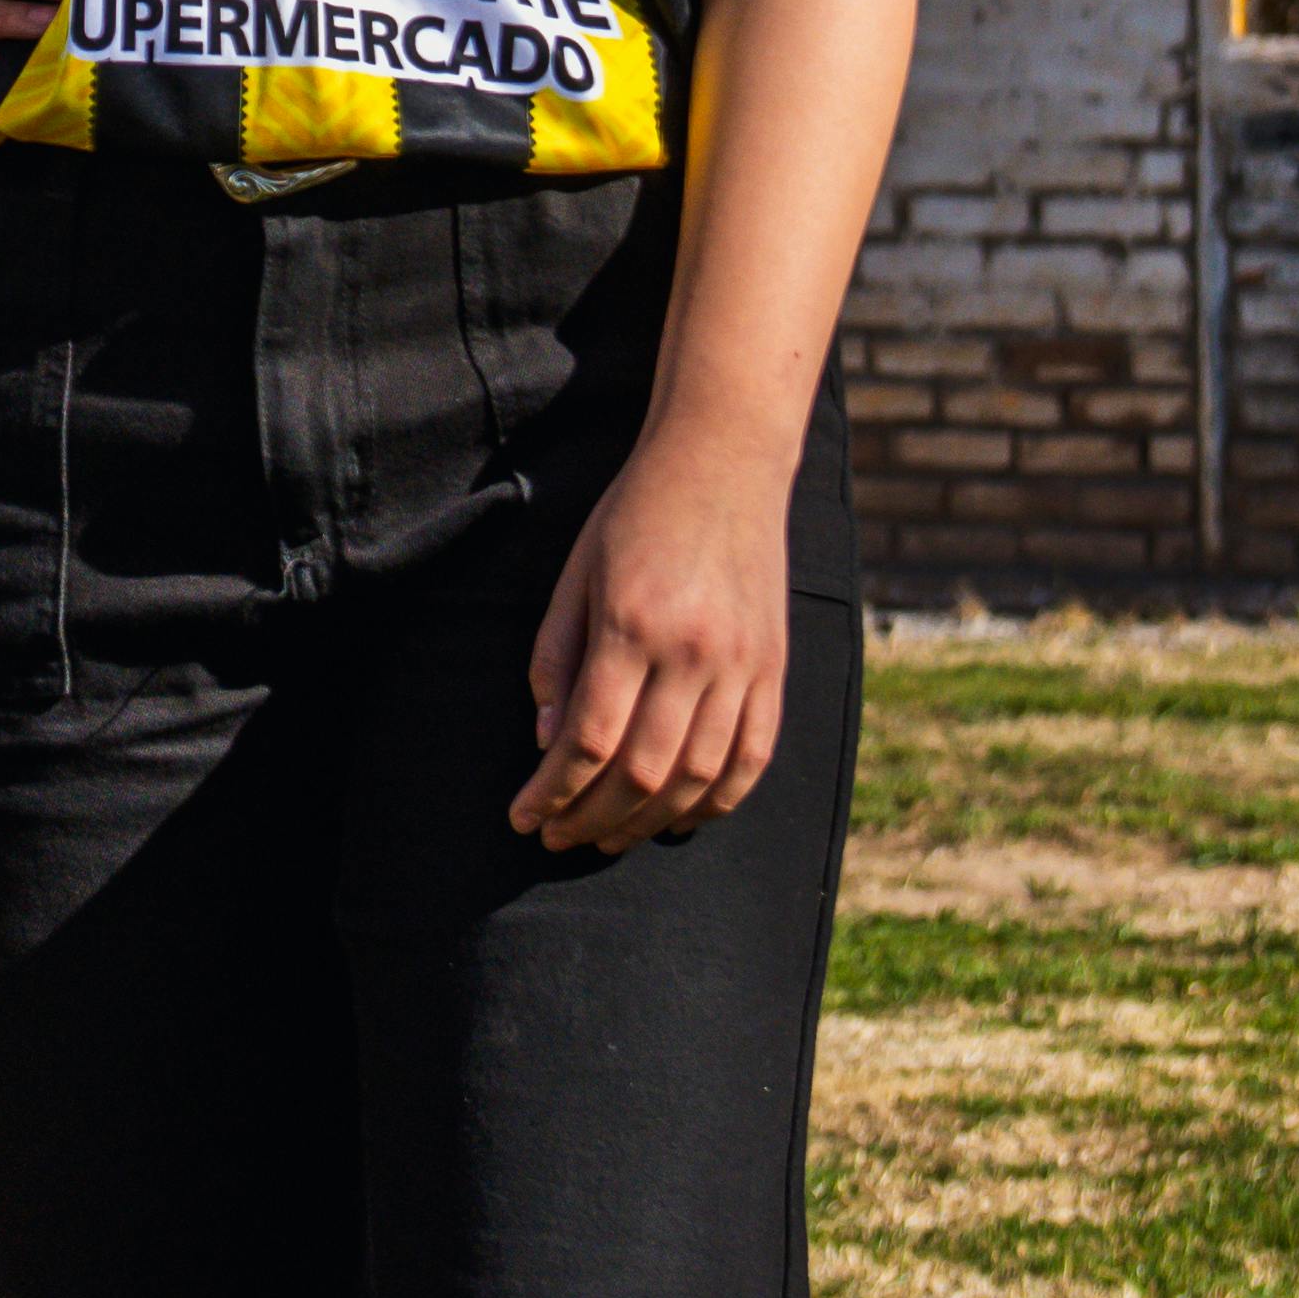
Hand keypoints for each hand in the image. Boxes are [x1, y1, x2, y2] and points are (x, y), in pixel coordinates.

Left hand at [512, 425, 792, 853]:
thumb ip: (556, 658)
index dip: (552, 793)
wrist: (723, 460)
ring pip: (698, 779)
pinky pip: (751, 758)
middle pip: (641, 773)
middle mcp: (693, 651)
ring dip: (648, 823)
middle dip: (591, 819)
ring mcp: (742, 663)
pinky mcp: (774, 667)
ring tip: (607, 836)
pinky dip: (716, 803)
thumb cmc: (635, 512)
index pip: (588, 740)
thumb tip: (546, 742)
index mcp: (633, 623)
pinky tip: (680, 820)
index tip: (524, 817)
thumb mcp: (575, 572)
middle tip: (558, 837)